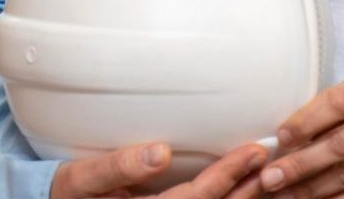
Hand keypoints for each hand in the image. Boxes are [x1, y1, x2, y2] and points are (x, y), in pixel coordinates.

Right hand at [50, 142, 270, 198]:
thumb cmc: (69, 192)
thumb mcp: (83, 178)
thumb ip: (119, 166)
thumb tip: (160, 152)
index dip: (227, 175)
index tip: (254, 150)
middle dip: (248, 187)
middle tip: (274, 159)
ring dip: (246, 198)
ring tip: (270, 173)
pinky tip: (248, 189)